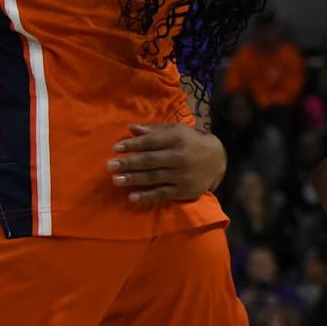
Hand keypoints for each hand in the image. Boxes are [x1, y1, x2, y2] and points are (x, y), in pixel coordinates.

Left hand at [109, 124, 226, 202]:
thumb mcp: (176, 131)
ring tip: (116, 180)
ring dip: (133, 179)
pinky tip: (132, 197)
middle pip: (150, 160)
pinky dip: (147, 196)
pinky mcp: (184, 191)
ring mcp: (182, 175)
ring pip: (154, 178)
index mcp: (177, 139)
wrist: (217, 160)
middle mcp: (180, 156)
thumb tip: (131, 128)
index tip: (115, 149)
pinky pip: (163, 194)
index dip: (132, 145)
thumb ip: (154, 131)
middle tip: (109, 166)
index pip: (150, 142)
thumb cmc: (190, 142)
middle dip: (128, 163)